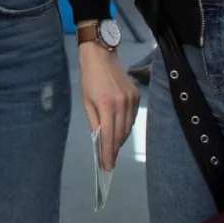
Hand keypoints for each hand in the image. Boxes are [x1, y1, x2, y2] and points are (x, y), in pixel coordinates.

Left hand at [79, 44, 139, 169]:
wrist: (101, 55)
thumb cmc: (89, 78)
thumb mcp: (86, 100)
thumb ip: (94, 121)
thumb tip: (100, 139)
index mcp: (106, 104)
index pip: (108, 135)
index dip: (108, 153)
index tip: (107, 166)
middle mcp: (121, 104)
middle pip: (120, 134)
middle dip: (114, 150)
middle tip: (109, 162)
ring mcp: (131, 100)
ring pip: (128, 128)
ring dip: (121, 140)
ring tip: (113, 149)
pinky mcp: (137, 96)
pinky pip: (132, 118)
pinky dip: (126, 127)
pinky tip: (120, 131)